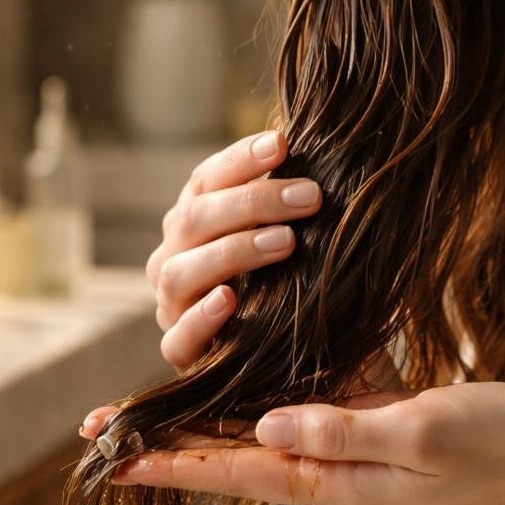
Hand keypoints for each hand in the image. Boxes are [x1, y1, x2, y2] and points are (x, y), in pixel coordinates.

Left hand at [100, 381, 504, 504]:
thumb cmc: (495, 441)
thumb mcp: (423, 432)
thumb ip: (346, 431)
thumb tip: (268, 424)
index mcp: (339, 482)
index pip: (239, 470)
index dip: (174, 460)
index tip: (114, 455)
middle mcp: (333, 472)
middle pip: (233, 458)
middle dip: (169, 443)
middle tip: (102, 431)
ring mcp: (349, 452)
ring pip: (257, 436)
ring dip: (202, 423)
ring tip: (148, 410)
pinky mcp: (368, 427)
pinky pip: (296, 417)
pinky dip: (255, 400)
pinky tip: (233, 380)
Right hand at [146, 129, 321, 371]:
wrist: (300, 359)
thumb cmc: (295, 283)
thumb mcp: (294, 236)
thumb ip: (294, 202)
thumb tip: (333, 151)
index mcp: (196, 218)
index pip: (208, 179)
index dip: (241, 159)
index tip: (284, 144)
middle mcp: (174, 256)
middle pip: (195, 219)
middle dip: (253, 202)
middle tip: (310, 196)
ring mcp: (172, 305)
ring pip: (181, 272)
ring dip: (234, 251)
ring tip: (286, 242)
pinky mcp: (180, 352)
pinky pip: (178, 337)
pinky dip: (202, 316)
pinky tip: (231, 299)